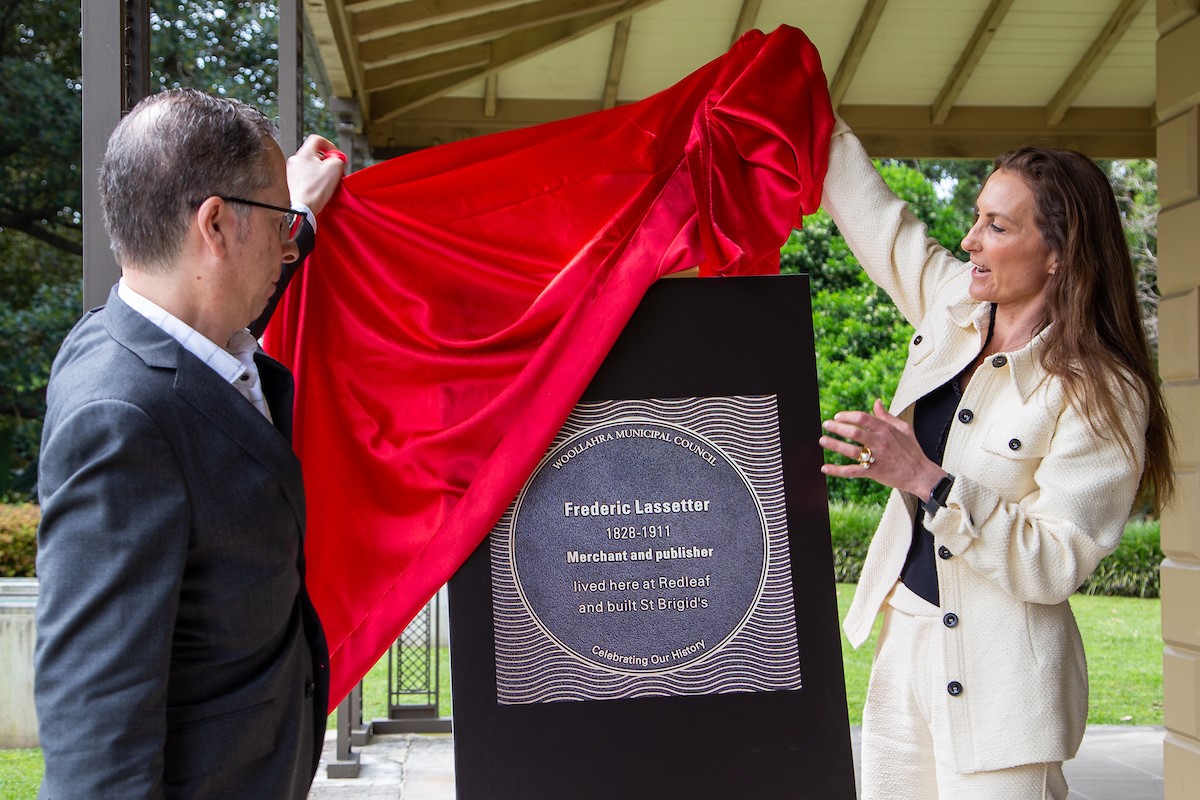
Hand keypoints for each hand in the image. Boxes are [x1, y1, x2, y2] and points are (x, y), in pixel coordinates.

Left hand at [287, 135, 345, 214]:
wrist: (304, 208)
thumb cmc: (315, 190)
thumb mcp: (335, 168)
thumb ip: (338, 158)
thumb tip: (337, 158)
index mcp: (304, 153)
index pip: (317, 139)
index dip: (329, 145)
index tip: (335, 155)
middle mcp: (295, 160)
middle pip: (314, 153)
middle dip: (326, 161)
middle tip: (333, 170)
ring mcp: (293, 171)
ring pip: (310, 165)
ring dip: (321, 170)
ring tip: (327, 180)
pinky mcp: (293, 182)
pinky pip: (306, 175)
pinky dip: (314, 179)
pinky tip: (319, 187)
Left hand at [819, 398, 946, 498]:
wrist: (921, 474)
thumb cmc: (912, 450)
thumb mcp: (904, 428)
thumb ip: (887, 416)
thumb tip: (876, 402)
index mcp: (886, 430)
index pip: (863, 418)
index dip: (848, 416)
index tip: (838, 416)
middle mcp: (880, 443)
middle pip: (854, 432)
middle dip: (837, 427)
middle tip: (826, 424)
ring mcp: (876, 458)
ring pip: (851, 451)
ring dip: (834, 445)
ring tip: (822, 440)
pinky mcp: (873, 473)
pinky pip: (852, 471)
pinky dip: (837, 471)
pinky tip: (824, 468)